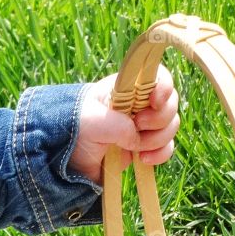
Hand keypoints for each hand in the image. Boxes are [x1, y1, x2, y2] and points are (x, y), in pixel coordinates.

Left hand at [68, 64, 179, 185]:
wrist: (64, 155)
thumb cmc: (74, 128)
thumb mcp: (93, 121)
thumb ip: (119, 125)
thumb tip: (137, 140)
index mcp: (126, 87)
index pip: (158, 76)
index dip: (164, 87)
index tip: (154, 102)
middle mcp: (138, 104)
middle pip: (170, 104)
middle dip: (159, 119)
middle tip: (138, 125)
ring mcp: (143, 126)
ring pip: (170, 127)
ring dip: (157, 139)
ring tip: (135, 148)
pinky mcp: (144, 147)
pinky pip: (166, 148)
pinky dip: (160, 154)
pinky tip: (142, 160)